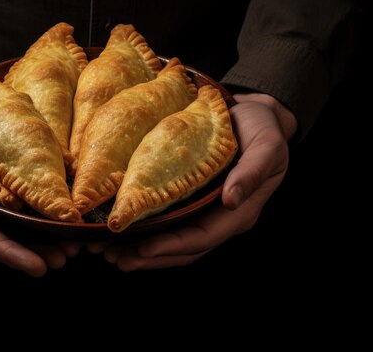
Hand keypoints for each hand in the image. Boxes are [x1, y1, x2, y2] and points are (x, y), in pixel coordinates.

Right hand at [0, 90, 79, 276]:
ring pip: (13, 227)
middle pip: (2, 239)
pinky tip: (60, 217)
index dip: (10, 254)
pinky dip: (39, 215)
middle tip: (65, 257)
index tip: (38, 266)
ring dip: (41, 239)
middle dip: (33, 252)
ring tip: (70, 246)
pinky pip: (18, 207)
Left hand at [88, 92, 297, 270]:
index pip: (202, 238)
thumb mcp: (267, 146)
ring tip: (106, 251)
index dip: (171, 246)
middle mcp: (219, 218)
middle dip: (147, 257)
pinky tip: (118, 228)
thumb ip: (252, 172)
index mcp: (240, 212)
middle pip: (181, 249)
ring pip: (170, 240)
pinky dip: (142, 229)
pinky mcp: (189, 198)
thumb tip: (232, 200)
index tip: (142, 249)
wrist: (255, 115)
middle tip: (112, 257)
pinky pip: (166, 221)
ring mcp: (203, 210)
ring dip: (139, 250)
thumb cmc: (263, 129)